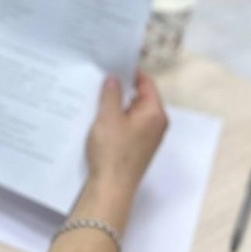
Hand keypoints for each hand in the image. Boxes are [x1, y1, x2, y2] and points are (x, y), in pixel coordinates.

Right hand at [85, 73, 167, 200]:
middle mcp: (155, 124)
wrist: (111, 188)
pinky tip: (98, 116)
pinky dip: (115, 118)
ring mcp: (147, 137)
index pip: (146, 83)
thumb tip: (114, 79)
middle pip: (140, 97)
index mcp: (154, 114)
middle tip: (100, 77)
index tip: (112, 63)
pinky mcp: (136, 147)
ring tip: (95, 96)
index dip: (130, 72)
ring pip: (132, 112)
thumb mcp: (108, 117)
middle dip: (121, 88)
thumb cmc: (112, 152)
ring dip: (116, 104)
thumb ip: (111, 93)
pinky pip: (127, 125)